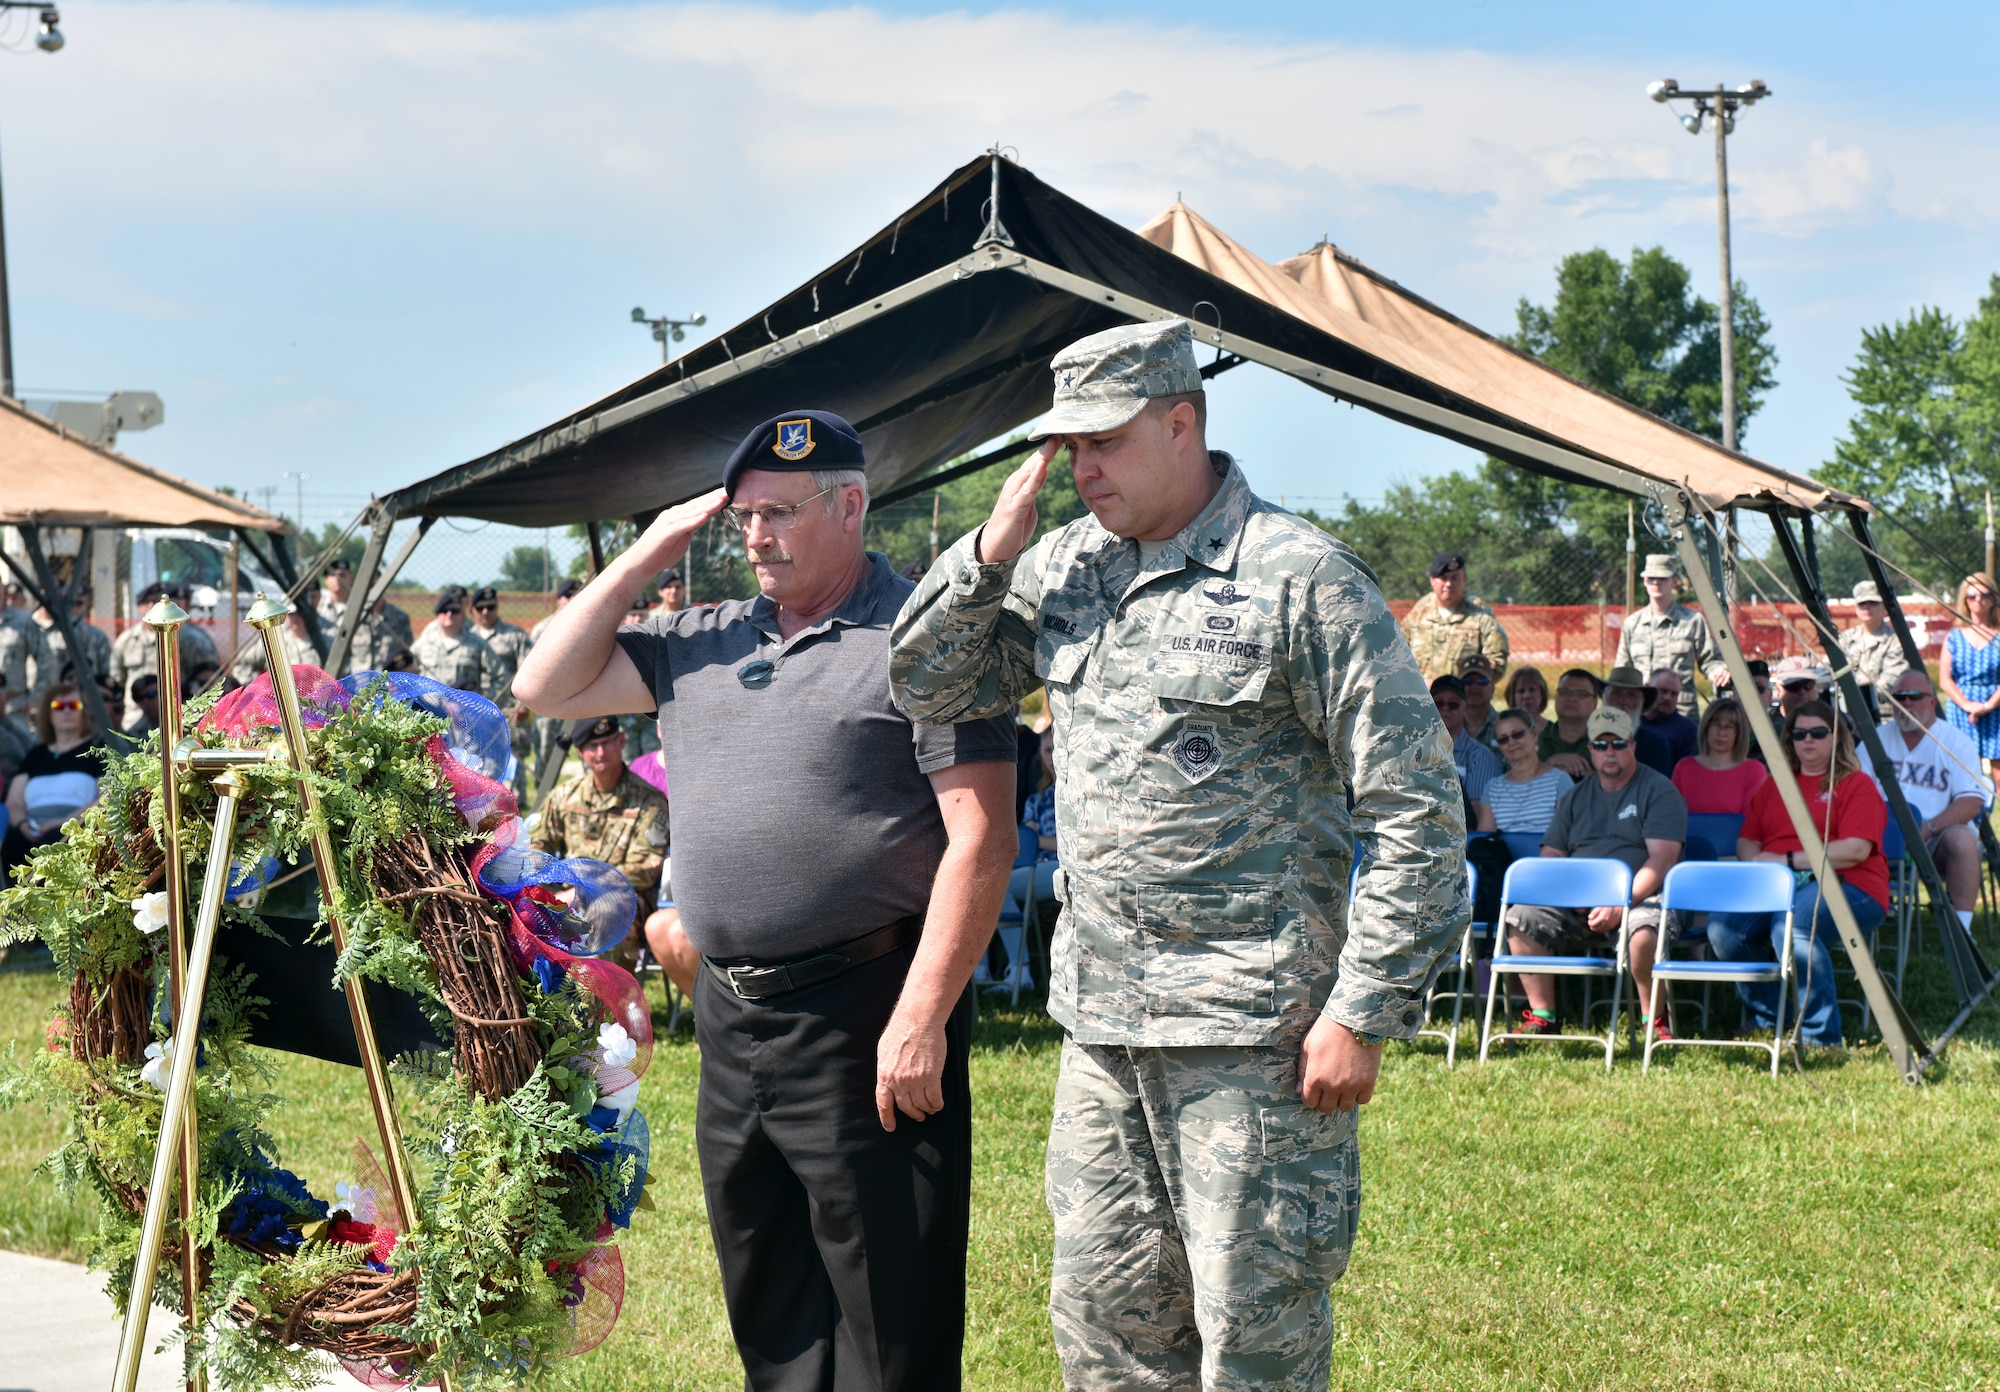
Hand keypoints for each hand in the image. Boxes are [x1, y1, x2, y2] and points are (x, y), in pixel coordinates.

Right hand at [629, 488, 728, 573]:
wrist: (640, 563)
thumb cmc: (661, 551)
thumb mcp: (682, 536)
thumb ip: (692, 526)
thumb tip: (704, 518)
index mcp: (678, 515)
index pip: (699, 505)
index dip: (713, 498)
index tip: (728, 492)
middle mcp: (673, 515)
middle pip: (697, 504)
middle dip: (713, 497)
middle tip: (729, 490)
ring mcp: (668, 523)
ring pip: (691, 512)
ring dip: (707, 506)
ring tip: (721, 500)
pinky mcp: (665, 533)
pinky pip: (682, 526)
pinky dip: (694, 520)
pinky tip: (705, 516)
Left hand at [875, 1008, 947, 1131]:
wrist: (918, 1020)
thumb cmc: (900, 1030)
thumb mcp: (884, 1050)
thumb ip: (886, 1067)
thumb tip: (888, 1077)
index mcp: (885, 1074)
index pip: (883, 1103)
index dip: (887, 1117)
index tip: (890, 1127)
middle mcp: (899, 1081)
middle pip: (905, 1106)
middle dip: (912, 1114)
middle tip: (918, 1117)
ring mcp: (915, 1079)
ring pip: (921, 1104)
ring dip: (926, 1110)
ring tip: (930, 1111)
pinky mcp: (932, 1075)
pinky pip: (934, 1097)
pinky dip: (937, 1104)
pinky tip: (938, 1105)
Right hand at [976, 441, 1056, 563]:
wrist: (995, 547)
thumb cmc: (1013, 525)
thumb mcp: (1028, 502)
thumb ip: (1035, 486)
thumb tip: (1044, 470)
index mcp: (1020, 482)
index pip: (1038, 461)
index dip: (1051, 448)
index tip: (1065, 434)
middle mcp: (1016, 483)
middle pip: (1035, 461)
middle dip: (1049, 446)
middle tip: (1063, 429)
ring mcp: (1014, 494)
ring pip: (1031, 471)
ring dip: (1044, 456)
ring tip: (1055, 441)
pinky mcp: (1015, 507)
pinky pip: (1027, 489)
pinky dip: (1035, 476)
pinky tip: (1042, 466)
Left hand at [1298, 1016, 1381, 1112]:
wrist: (1354, 1019)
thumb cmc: (1327, 1030)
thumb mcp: (1307, 1046)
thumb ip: (1303, 1070)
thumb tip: (1299, 1090)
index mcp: (1315, 1077)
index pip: (1309, 1102)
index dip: (1310, 1097)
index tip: (1313, 1090)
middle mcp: (1333, 1086)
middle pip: (1327, 1107)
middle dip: (1324, 1099)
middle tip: (1327, 1088)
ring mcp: (1352, 1086)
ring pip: (1345, 1107)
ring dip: (1341, 1099)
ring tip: (1341, 1087)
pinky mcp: (1368, 1082)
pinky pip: (1362, 1100)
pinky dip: (1358, 1095)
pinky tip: (1355, 1084)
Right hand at [1549, 753, 1589, 778]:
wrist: (1555, 758)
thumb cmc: (1564, 760)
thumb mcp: (1571, 760)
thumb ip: (1576, 762)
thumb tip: (1583, 768)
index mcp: (1576, 755)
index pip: (1584, 759)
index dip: (1587, 764)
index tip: (1589, 769)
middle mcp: (1573, 756)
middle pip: (1580, 763)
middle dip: (1582, 769)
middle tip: (1582, 774)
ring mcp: (1569, 758)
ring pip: (1575, 766)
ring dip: (1577, 771)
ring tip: (1577, 775)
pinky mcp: (1565, 761)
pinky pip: (1570, 767)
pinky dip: (1572, 771)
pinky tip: (1572, 773)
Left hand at [1586, 905, 1621, 932]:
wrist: (1621, 907)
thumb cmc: (1610, 905)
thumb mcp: (1600, 906)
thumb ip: (1594, 912)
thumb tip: (1590, 917)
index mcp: (1603, 917)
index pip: (1592, 925)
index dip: (1590, 922)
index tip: (1590, 920)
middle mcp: (1607, 923)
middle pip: (1595, 929)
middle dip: (1593, 926)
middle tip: (1592, 921)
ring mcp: (1610, 926)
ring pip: (1600, 930)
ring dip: (1597, 927)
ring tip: (1597, 921)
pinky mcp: (1613, 926)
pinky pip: (1605, 930)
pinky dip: (1602, 928)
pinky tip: (1602, 923)